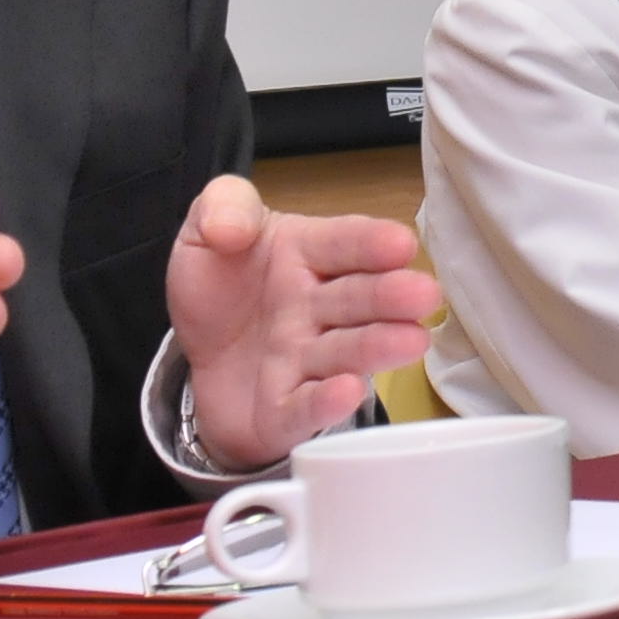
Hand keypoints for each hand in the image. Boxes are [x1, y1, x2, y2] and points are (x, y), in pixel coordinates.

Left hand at [166, 174, 439, 473]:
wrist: (193, 360)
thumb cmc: (218, 287)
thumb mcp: (206, 232)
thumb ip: (221, 208)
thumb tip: (229, 228)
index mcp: (306, 254)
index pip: (344, 242)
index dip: (371, 242)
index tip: (400, 243)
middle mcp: (315, 307)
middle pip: (358, 298)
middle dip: (391, 295)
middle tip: (426, 294)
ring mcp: (303, 360)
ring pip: (345, 351)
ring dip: (378, 347)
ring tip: (412, 342)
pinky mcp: (284, 410)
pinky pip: (304, 407)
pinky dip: (326, 403)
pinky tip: (347, 391)